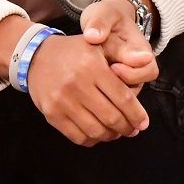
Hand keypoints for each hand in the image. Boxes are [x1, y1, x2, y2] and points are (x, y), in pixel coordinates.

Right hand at [25, 33, 149, 145]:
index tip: (143, 123)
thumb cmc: (74, 51)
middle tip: (132, 130)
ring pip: (95, 130)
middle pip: (111, 117)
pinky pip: (77, 136)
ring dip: (110, 135)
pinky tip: (97, 133)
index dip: (137, 115)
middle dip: (126, 128)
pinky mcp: (51, 114)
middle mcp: (76, 84)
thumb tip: (147, 62)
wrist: (36, 56)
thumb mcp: (100, 43)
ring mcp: (62, 101)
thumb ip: (124, 52)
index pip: (123, 98)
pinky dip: (92, 140)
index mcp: (92, 66)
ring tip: (115, 132)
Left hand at [80, 0, 159, 89]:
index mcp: (141, 50)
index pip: (146, 70)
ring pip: (123, 97)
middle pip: (136, 88)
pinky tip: (84, 91)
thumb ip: (100, 23)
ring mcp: (127, 77)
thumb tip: (93, 36)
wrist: (104, 21)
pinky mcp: (115, 84)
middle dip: (117, 89)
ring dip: (107, 95)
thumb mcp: (103, 14)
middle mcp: (138, 67)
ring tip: (89, 87)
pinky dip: (99, 96)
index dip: (130, 74)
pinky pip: (111, 98)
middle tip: (99, 81)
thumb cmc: (106, 17)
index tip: (112, 67)